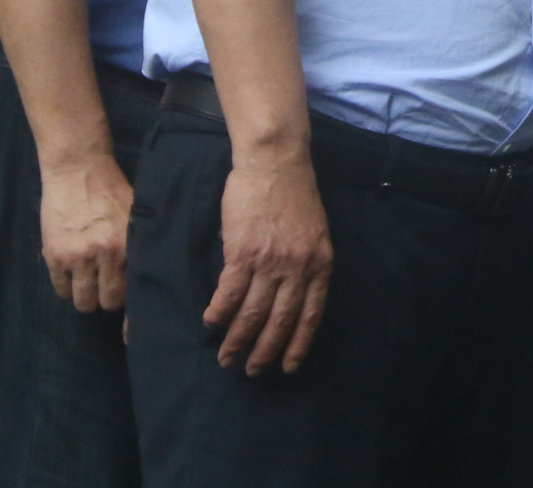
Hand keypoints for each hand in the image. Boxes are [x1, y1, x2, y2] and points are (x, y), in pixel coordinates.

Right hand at [39, 148, 134, 312]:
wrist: (78, 170)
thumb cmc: (112, 189)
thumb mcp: (136, 215)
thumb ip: (139, 243)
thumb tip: (149, 271)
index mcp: (128, 245)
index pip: (131, 289)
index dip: (129, 295)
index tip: (127, 293)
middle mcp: (103, 255)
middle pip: (107, 301)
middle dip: (107, 299)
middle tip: (106, 289)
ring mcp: (76, 258)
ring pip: (82, 301)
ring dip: (86, 296)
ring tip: (89, 284)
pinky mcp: (54, 256)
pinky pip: (60, 289)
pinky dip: (67, 287)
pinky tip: (73, 275)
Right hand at [203, 151, 333, 374]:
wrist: (276, 162)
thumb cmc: (294, 193)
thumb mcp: (314, 231)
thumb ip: (305, 262)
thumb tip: (289, 292)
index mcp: (320, 264)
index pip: (311, 314)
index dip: (298, 343)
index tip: (289, 367)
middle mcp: (298, 268)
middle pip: (281, 321)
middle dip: (265, 351)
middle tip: (252, 371)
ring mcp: (271, 262)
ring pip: (253, 313)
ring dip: (238, 339)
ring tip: (227, 357)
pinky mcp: (243, 252)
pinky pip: (230, 293)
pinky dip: (219, 312)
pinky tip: (211, 323)